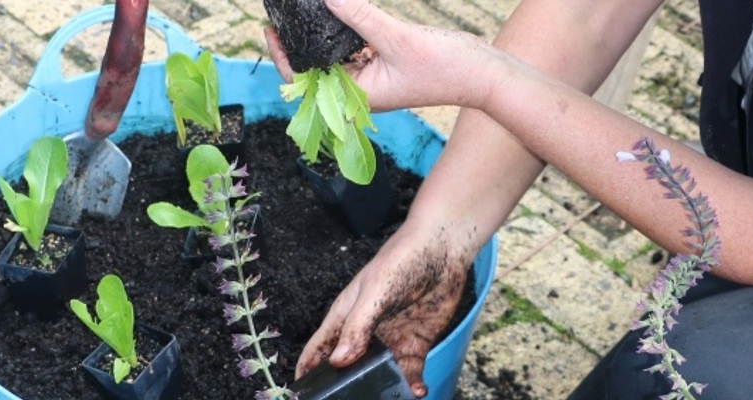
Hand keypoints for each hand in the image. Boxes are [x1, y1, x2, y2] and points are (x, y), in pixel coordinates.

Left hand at [264, 0, 499, 111]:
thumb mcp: (397, 38)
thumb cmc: (445, 68)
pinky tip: (334, 11)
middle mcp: (359, 90)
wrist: (482, 74)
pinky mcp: (382, 62)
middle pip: (316, 68)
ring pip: (333, 56)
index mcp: (356, 97)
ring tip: (301, 10)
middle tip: (280, 14)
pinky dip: (342, 30)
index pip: (306, 81)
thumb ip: (359, 17)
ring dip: (318, 36)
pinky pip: (353, 47)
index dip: (284, 56)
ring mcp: (371, 77)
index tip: (270, 29)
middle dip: (297, 42)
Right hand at [295, 213, 471, 397]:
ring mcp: (389, 340)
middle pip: (346, 368)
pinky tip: (417, 391)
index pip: (318, 349)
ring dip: (380, 389)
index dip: (307, 372)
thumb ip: (356, 327)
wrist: (443, 249)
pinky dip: (410, 385)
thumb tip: (337, 361)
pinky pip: (408, 372)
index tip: (303, 395)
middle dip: (344, 386)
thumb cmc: (400, 260)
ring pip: (377, 375)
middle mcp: (363, 333)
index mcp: (344, 317)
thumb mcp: (374, 292)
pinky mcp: (414, 345)